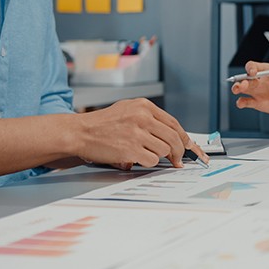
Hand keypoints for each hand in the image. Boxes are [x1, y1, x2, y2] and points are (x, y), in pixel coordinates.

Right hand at [71, 98, 207, 167]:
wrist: (80, 132)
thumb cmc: (102, 123)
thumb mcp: (128, 109)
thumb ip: (149, 118)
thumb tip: (172, 134)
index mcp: (144, 106)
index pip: (173, 123)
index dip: (183, 137)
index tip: (188, 145)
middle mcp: (142, 117)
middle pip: (173, 138)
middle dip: (179, 151)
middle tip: (178, 159)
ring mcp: (137, 133)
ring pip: (164, 150)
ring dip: (159, 156)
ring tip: (146, 153)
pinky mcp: (131, 149)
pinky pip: (152, 160)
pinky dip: (148, 162)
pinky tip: (137, 158)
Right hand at [231, 61, 268, 116]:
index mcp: (265, 71)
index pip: (253, 66)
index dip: (251, 68)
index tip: (253, 72)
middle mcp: (258, 80)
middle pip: (244, 78)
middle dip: (241, 80)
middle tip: (243, 84)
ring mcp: (257, 92)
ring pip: (241, 89)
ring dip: (237, 88)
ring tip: (237, 90)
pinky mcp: (257, 103)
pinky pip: (245, 102)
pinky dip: (241, 102)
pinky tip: (242, 103)